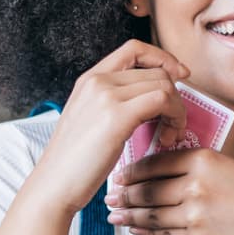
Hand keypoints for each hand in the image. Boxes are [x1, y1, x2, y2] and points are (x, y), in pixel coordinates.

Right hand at [28, 39, 190, 213]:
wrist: (54, 185)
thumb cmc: (74, 163)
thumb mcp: (89, 120)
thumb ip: (113, 103)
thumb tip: (150, 101)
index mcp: (90, 79)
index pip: (134, 49)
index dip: (163, 58)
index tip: (179, 75)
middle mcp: (97, 81)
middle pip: (156, 71)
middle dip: (175, 97)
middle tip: (174, 126)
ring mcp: (106, 96)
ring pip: (164, 85)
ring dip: (177, 110)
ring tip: (170, 136)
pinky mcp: (117, 116)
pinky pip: (163, 100)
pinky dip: (175, 117)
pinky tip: (167, 138)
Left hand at [105, 146, 233, 234]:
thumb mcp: (229, 168)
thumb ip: (197, 169)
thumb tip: (163, 173)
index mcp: (204, 159)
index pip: (157, 161)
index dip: (134, 169)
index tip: (122, 173)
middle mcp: (195, 185)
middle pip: (147, 188)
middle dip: (124, 193)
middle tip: (111, 194)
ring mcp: (194, 214)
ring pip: (150, 212)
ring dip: (128, 213)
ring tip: (115, 213)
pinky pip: (162, 233)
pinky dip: (144, 230)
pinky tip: (135, 227)